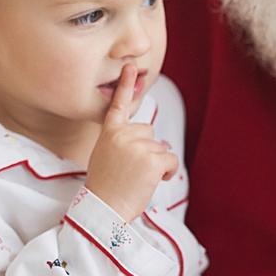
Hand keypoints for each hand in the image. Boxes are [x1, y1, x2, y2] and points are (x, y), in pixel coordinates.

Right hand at [85, 64, 178, 221]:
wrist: (104, 210)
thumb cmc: (106, 188)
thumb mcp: (104, 156)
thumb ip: (121, 141)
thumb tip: (147, 136)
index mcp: (109, 133)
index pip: (118, 105)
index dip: (125, 85)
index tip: (131, 66)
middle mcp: (122, 135)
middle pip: (149, 132)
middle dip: (146, 149)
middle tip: (130, 170)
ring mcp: (137, 146)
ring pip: (160, 148)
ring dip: (155, 164)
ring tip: (136, 179)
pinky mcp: (152, 159)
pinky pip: (170, 159)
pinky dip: (167, 172)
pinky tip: (153, 181)